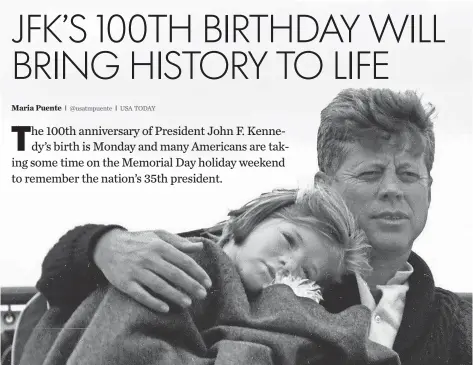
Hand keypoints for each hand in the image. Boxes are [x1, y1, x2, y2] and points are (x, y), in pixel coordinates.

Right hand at [93, 228, 211, 312]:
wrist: (107, 246)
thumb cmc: (138, 240)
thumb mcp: (158, 235)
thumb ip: (179, 242)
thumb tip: (200, 247)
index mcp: (159, 245)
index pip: (183, 260)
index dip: (197, 272)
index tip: (208, 283)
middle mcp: (149, 258)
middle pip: (174, 274)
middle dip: (191, 286)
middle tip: (203, 295)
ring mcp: (136, 271)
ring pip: (159, 286)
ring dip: (175, 295)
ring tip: (188, 303)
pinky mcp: (125, 283)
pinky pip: (141, 295)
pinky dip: (153, 302)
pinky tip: (165, 308)